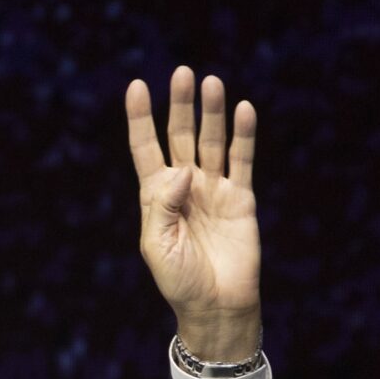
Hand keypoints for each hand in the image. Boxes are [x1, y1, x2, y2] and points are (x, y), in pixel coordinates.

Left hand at [126, 66, 261, 360]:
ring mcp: (214, 190)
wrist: (217, 305)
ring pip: (211, 142)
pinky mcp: (241, 198)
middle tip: (182, 73)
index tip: (136, 87)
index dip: (140, 119)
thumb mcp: (157, 246)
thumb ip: (162, 206)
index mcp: (156, 197)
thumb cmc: (180, 281)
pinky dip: (243, 136)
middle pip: (180, 136)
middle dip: (180, 106)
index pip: (146, 149)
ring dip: (211, 113)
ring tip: (211, 83)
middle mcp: (185, 187)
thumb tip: (180, 170)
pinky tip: (242, 110)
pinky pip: (242, 161)